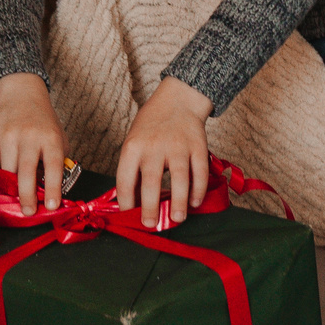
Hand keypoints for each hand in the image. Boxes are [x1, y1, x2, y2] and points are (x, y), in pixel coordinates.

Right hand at [0, 73, 68, 211]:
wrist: (21, 95)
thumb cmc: (43, 124)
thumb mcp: (58, 138)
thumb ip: (57, 163)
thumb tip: (51, 193)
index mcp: (50, 137)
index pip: (53, 166)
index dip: (53, 188)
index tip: (51, 206)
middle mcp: (29, 136)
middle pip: (26, 172)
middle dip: (27, 196)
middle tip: (28, 212)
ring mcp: (9, 136)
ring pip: (6, 172)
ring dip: (11, 186)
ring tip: (16, 191)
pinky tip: (3, 178)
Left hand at [119, 77, 212, 226]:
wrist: (177, 100)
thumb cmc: (151, 126)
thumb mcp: (133, 141)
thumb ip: (132, 169)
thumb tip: (133, 203)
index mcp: (133, 146)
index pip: (125, 178)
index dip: (125, 200)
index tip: (129, 214)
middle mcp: (154, 146)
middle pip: (151, 181)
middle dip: (150, 207)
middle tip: (150, 224)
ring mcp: (178, 146)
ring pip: (179, 178)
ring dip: (179, 202)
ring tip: (177, 219)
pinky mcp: (198, 147)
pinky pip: (199, 172)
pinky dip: (198, 190)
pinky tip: (194, 202)